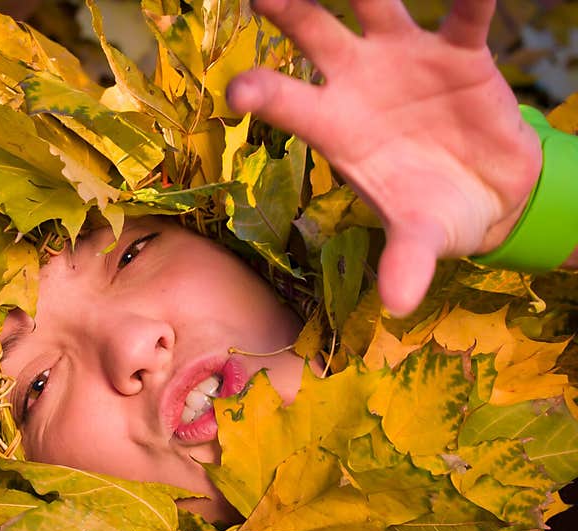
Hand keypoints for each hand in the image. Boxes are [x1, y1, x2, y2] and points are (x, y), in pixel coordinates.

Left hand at [226, 0, 542, 316]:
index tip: (237, 89)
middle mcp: (359, 84)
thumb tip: (397, 305)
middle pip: (315, 35)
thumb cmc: (433, 214)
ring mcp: (406, 61)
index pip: (289, 105)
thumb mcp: (419, 238)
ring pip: (378, 5)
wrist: (488, 196)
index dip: (263, 94)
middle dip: (290, 8)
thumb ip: (405, 260)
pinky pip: (466, 16)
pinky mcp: (459, 53)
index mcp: (335, 129)